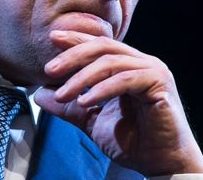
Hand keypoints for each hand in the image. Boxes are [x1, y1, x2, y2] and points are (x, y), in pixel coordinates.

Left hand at [33, 30, 202, 176]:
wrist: (160, 164)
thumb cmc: (134, 142)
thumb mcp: (92, 121)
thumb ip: (69, 107)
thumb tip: (41, 94)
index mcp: (129, 66)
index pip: (100, 45)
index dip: (76, 39)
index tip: (52, 38)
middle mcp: (142, 63)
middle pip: (103, 47)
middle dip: (73, 55)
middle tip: (50, 70)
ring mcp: (153, 70)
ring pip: (112, 61)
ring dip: (83, 77)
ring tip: (64, 94)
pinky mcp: (159, 83)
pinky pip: (126, 79)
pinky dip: (102, 89)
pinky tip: (85, 102)